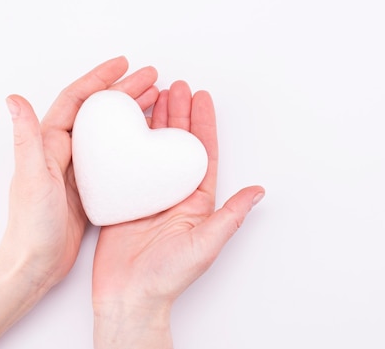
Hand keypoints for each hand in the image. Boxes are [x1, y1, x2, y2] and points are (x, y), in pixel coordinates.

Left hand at [0, 56, 159, 290]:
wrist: (35, 264)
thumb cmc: (32, 226)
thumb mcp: (32, 179)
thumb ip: (26, 138)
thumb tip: (14, 98)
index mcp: (48, 143)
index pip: (76, 99)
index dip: (101, 78)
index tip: (125, 65)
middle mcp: (62, 150)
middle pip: (98, 110)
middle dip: (124, 90)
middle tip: (152, 78)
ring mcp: (77, 168)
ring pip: (109, 130)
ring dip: (130, 112)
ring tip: (156, 100)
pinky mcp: (89, 186)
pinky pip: (115, 155)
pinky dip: (132, 141)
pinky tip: (148, 141)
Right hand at [92, 81, 264, 347]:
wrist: (129, 297)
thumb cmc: (168, 277)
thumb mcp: (206, 243)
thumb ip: (232, 214)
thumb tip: (259, 190)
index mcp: (196, 201)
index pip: (203, 153)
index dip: (203, 123)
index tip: (202, 97)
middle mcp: (174, 194)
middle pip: (178, 145)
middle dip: (178, 113)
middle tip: (176, 86)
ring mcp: (149, 195)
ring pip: (153, 150)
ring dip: (155, 122)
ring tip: (154, 94)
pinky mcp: (125, 200)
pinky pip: (127, 165)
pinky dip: (127, 143)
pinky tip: (125, 126)